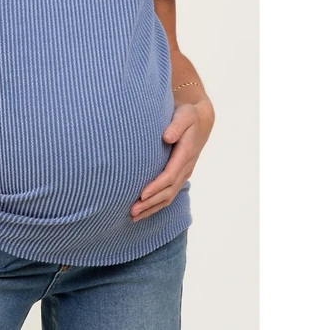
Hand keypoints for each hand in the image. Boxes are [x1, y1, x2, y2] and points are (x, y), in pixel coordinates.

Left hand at [130, 99, 214, 221]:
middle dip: (150, 203)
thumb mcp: (184, 116)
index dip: (156, 187)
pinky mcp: (179, 175)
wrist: (201, 120)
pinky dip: (156, 204)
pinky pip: (168, 194)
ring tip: (133, 216)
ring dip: (152, 208)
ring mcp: (183, 173)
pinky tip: (143, 209)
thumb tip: (167, 137)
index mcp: (186, 154)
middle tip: (132, 211)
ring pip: (168, 196)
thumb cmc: (188, 116)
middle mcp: (185, 167)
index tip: (142, 194)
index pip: (170, 175)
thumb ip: (176, 126)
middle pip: (168, 191)